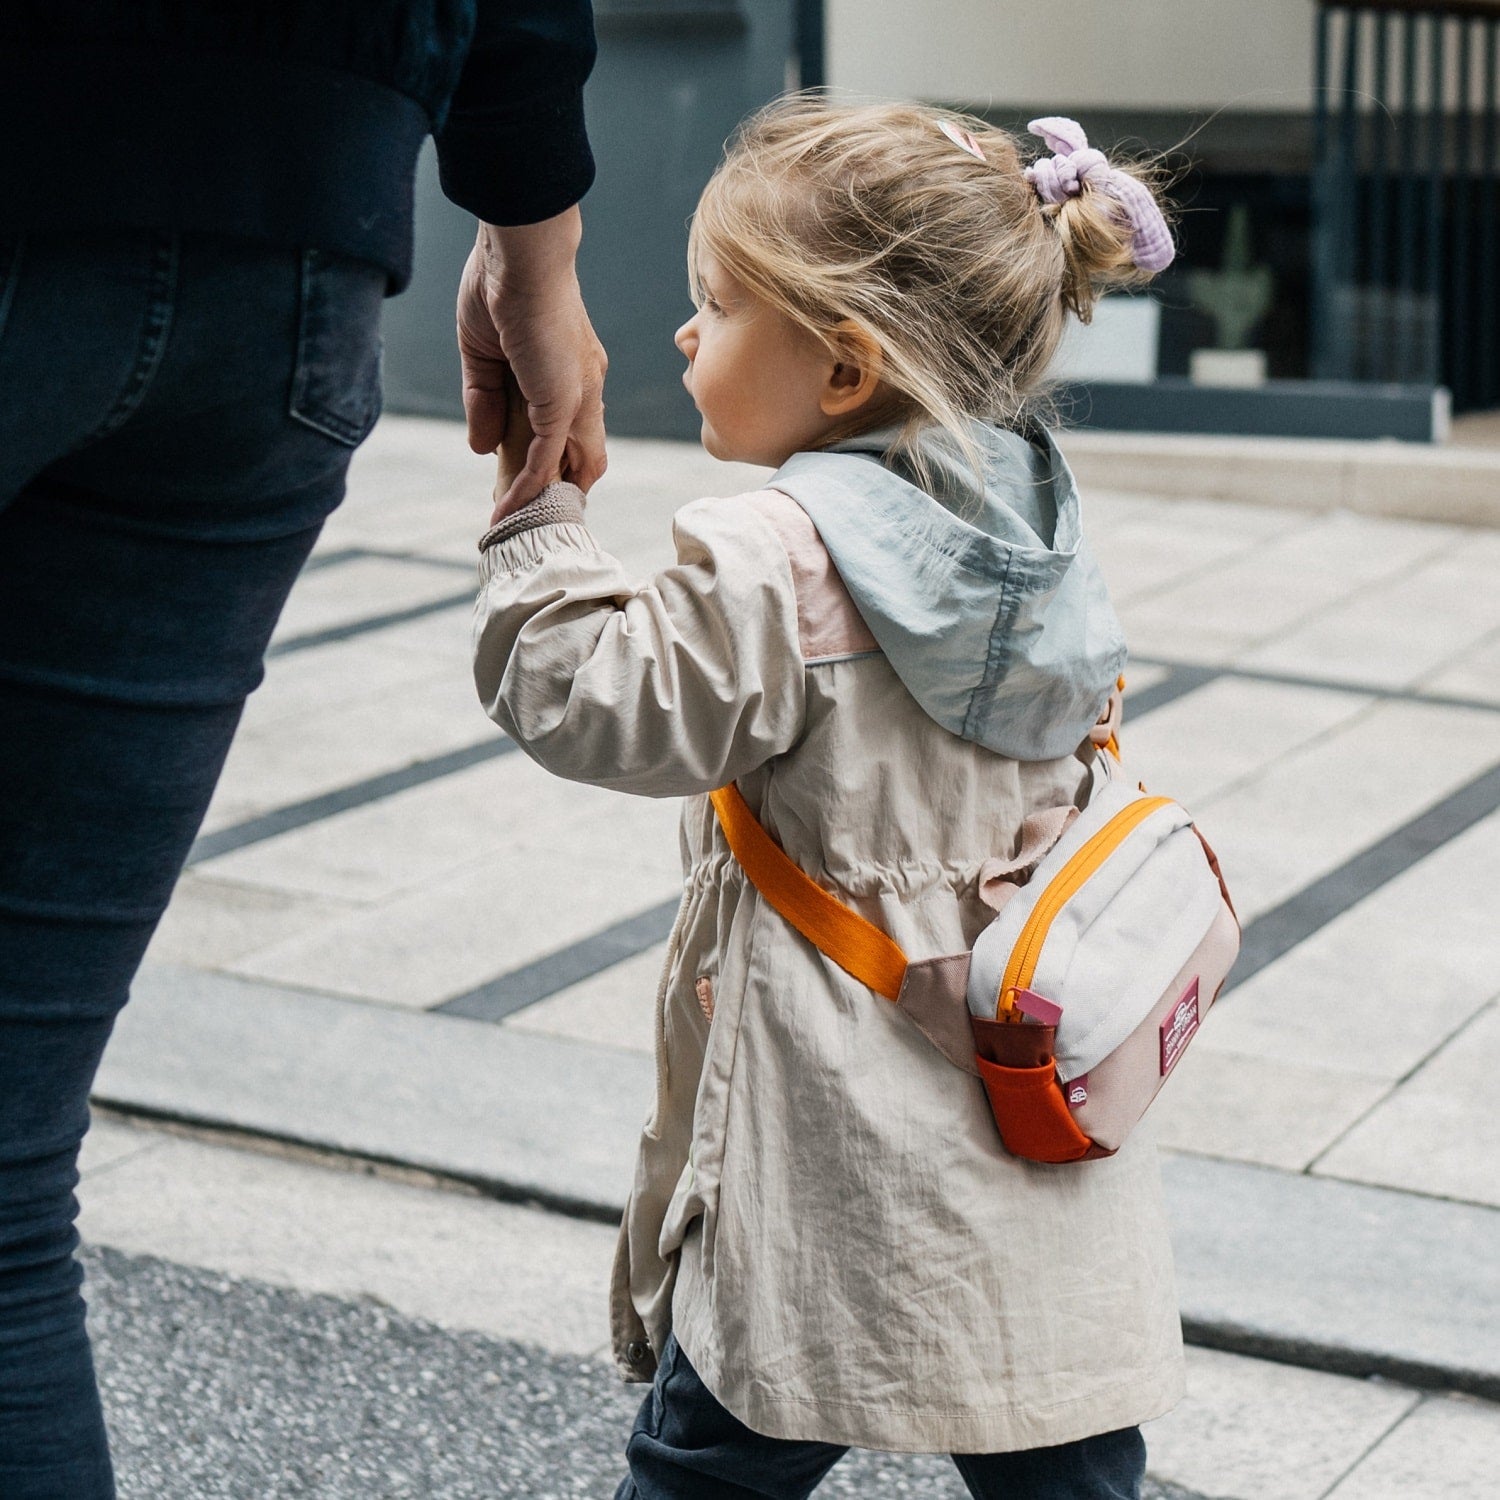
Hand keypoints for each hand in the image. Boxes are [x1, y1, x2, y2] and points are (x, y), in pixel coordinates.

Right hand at [457, 207, 608, 518]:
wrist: (518, 253)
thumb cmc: (499, 285)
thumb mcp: (483, 355)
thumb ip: (484, 403)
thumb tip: (481, 448)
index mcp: (572, 371)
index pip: (574, 430)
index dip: (558, 460)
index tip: (530, 482)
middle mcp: (585, 388)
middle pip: (584, 456)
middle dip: (560, 489)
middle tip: (531, 512)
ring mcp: (578, 398)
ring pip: (571, 465)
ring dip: (545, 497)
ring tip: (517, 521)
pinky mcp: (562, 405)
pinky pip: (546, 461)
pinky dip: (527, 489)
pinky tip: (507, 510)